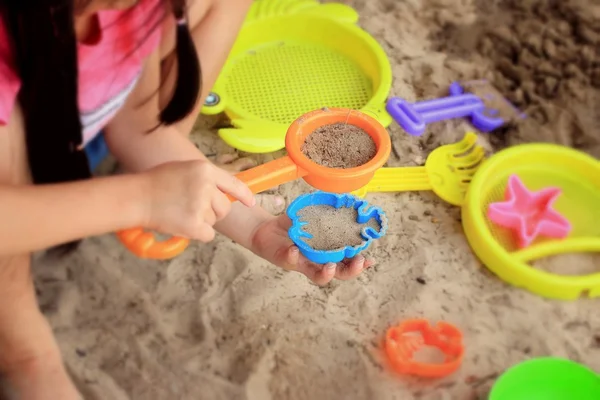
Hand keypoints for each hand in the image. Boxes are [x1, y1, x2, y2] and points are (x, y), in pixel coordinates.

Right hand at [142, 160, 254, 241]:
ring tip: (181, 212)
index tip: (251, 202)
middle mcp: (206, 186)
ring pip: (214, 220)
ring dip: (202, 221)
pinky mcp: (194, 224)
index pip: (233, 183)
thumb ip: (205, 178)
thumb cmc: (157, 183)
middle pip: (225, 206)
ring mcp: (200, 205)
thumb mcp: (184, 169)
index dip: (244, 194)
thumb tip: (224, 190)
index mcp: (205, 170)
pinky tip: (183, 225)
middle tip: (194, 209)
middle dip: (214, 211)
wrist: (137, 197)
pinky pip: (209, 234)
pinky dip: (198, 233)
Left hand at [251, 215, 373, 284]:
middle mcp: (317, 261)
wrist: (266, 230)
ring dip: (326, 273)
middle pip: (338, 274)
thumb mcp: (312, 216)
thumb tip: (344, 198)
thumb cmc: (293, 225)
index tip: (371, 259)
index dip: (360, 263)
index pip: (347, 261)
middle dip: (350, 271)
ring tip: (331, 266)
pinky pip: (291, 261)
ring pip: (317, 276)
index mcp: (327, 252)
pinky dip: (294, 256)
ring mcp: (301, 263)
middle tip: (358, 262)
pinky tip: (296, 249)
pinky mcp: (285, 259)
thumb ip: (326, 210)